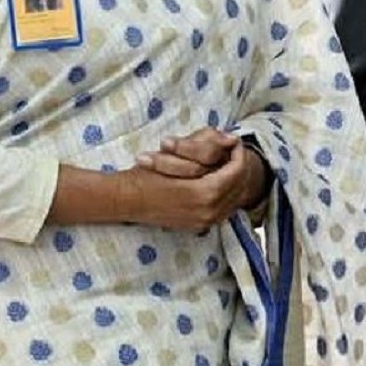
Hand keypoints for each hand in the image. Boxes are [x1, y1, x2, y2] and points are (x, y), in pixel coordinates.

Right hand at [137, 127, 269, 210]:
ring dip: (234, 180)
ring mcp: (205, 221)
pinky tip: (218, 181)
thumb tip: (231, 139)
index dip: (238, 153)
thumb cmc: (147, 174)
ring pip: (234, 199)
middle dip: (238, 166)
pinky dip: (226, 194)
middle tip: (232, 151)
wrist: (125, 201)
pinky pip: (224, 209)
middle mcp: (209, 211)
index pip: (237, 171)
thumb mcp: (176, 154)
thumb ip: (207, 144)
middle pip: (239, 186)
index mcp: (205, 192)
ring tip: (226, 164)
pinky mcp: (199, 226)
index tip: (234, 142)